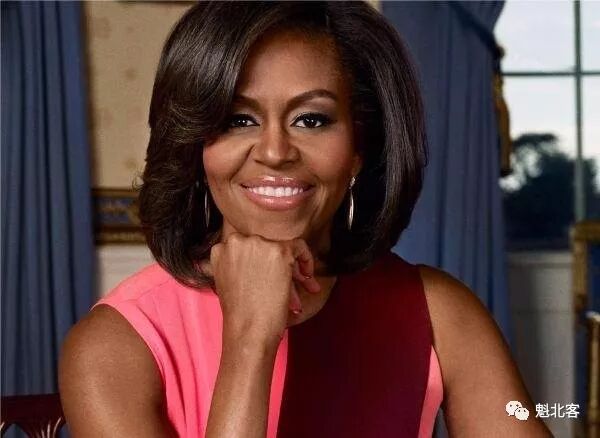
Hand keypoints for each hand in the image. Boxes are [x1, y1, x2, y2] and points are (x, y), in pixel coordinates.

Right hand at [201, 233, 321, 345]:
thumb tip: (255, 260)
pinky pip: (299, 247)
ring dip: (294, 266)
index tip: (270, 273)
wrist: (247, 330)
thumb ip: (236, 266)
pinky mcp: (278, 251)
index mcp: (220, 249)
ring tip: (304, 284)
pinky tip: (308, 278)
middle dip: (279, 264)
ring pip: (282, 246)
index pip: (247, 245)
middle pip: (265, 244)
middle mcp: (237, 241)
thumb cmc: (240, 314)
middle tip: (291, 280)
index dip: (261, 259)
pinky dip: (306, 260)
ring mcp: (257, 244)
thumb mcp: (227, 283)